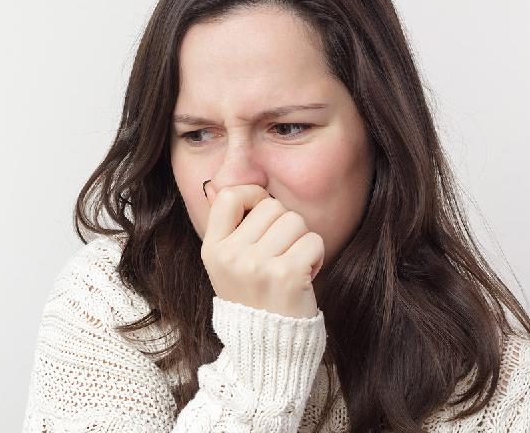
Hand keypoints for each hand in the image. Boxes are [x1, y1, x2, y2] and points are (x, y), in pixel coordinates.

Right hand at [201, 183, 322, 318]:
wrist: (268, 348)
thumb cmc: (254, 299)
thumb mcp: (227, 266)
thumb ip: (231, 229)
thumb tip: (233, 182)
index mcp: (212, 249)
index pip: (228, 195)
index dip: (252, 195)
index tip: (262, 212)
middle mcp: (231, 256)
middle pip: (272, 206)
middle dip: (284, 226)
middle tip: (280, 255)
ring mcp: (257, 265)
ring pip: (295, 221)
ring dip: (302, 241)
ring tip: (292, 266)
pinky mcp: (286, 275)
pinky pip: (314, 240)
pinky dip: (317, 256)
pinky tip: (305, 276)